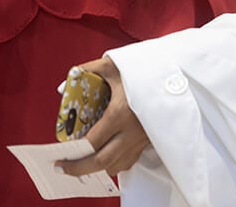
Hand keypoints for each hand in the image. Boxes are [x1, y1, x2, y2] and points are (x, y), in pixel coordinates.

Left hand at [57, 57, 149, 176]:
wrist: (175, 75)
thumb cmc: (143, 70)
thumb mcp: (113, 65)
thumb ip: (87, 71)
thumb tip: (65, 84)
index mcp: (120, 113)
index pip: (92, 143)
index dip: (73, 155)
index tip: (60, 158)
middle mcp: (132, 131)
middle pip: (103, 162)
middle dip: (80, 169)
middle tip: (65, 168)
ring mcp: (142, 139)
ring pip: (117, 166)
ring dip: (99, 167)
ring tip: (83, 161)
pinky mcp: (150, 141)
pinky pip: (130, 160)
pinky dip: (115, 163)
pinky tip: (105, 154)